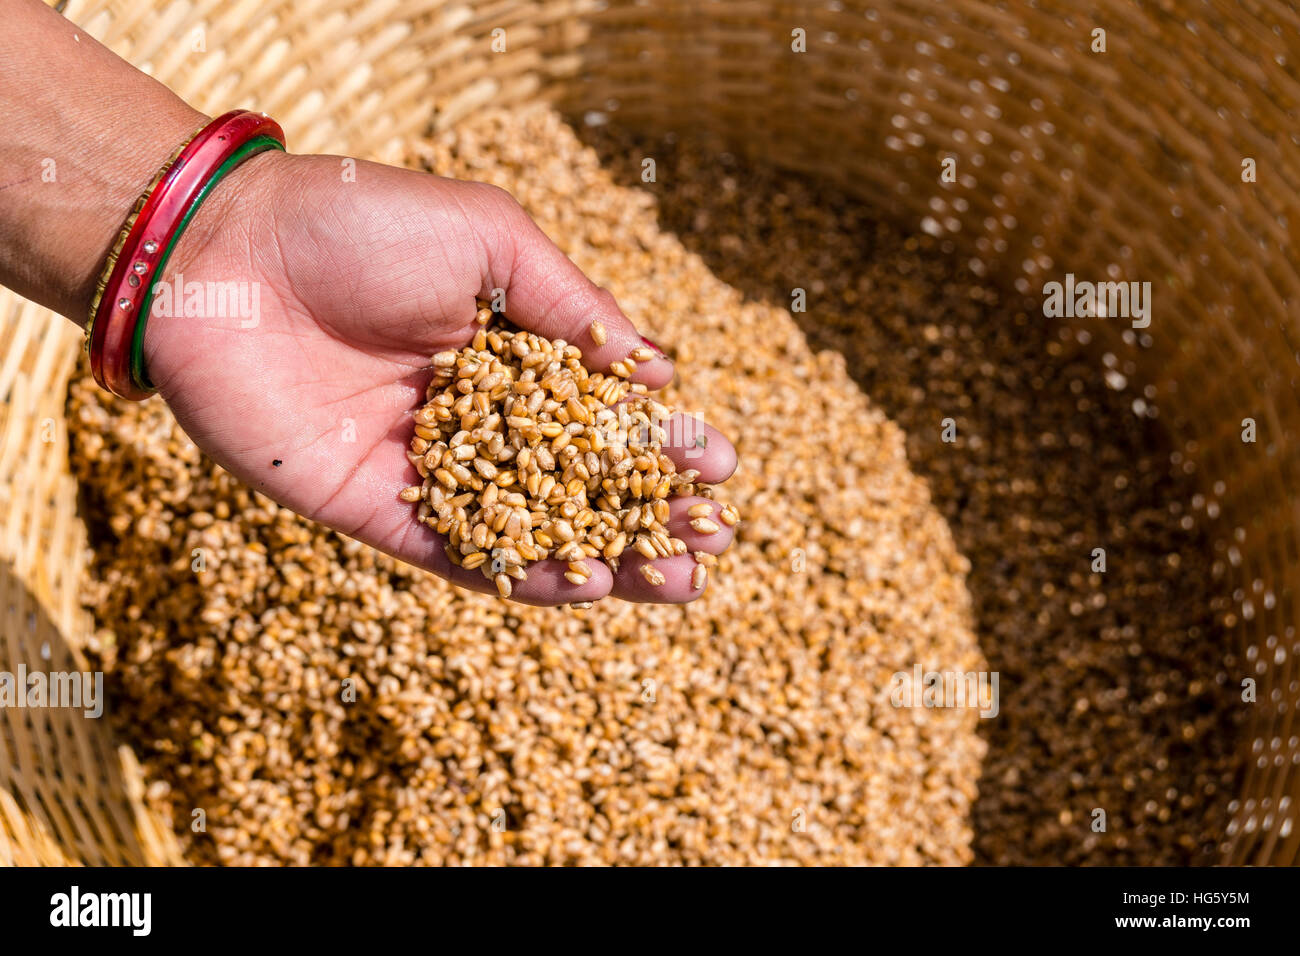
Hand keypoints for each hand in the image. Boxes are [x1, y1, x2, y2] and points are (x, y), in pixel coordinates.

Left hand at [144, 150, 737, 605]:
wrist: (225, 258)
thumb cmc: (361, 226)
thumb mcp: (490, 240)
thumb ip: (575, 309)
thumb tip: (660, 374)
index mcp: (509, 348)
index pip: (602, 410)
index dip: (661, 440)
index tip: (719, 465)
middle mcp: (477, 415)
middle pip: (576, 479)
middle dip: (646, 513)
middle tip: (709, 543)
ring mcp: (430, 466)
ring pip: (530, 526)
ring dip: (604, 556)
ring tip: (674, 581)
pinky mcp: (377, 508)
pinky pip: (460, 552)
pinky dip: (522, 573)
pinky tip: (587, 586)